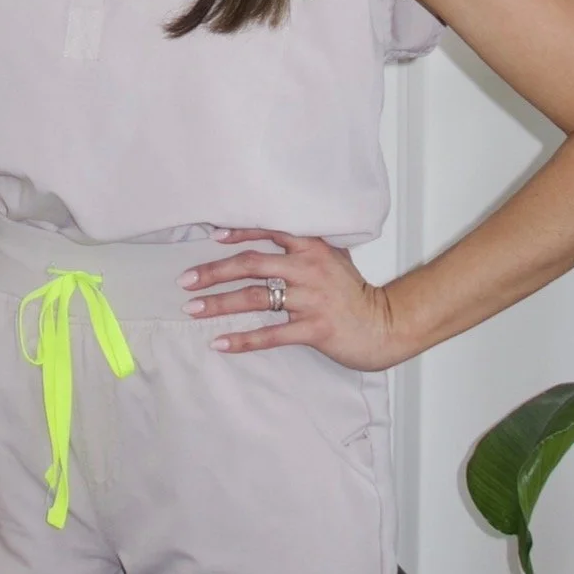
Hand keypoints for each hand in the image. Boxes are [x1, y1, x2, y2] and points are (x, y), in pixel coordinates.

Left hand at [177, 227, 411, 370]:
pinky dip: (243, 339)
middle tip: (185, 280)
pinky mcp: (314, 328)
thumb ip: (305, 245)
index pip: (267, 231)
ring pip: (255, 297)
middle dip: (214, 271)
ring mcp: (310, 299)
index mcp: (311, 247)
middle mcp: (307, 268)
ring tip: (193, 309)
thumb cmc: (355, 292)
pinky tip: (220, 342)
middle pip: (251, 263)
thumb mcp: (334, 257)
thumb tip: (273, 232)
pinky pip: (271, 334)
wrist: (387, 324)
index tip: (211, 236)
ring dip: (220, 303)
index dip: (238, 231)